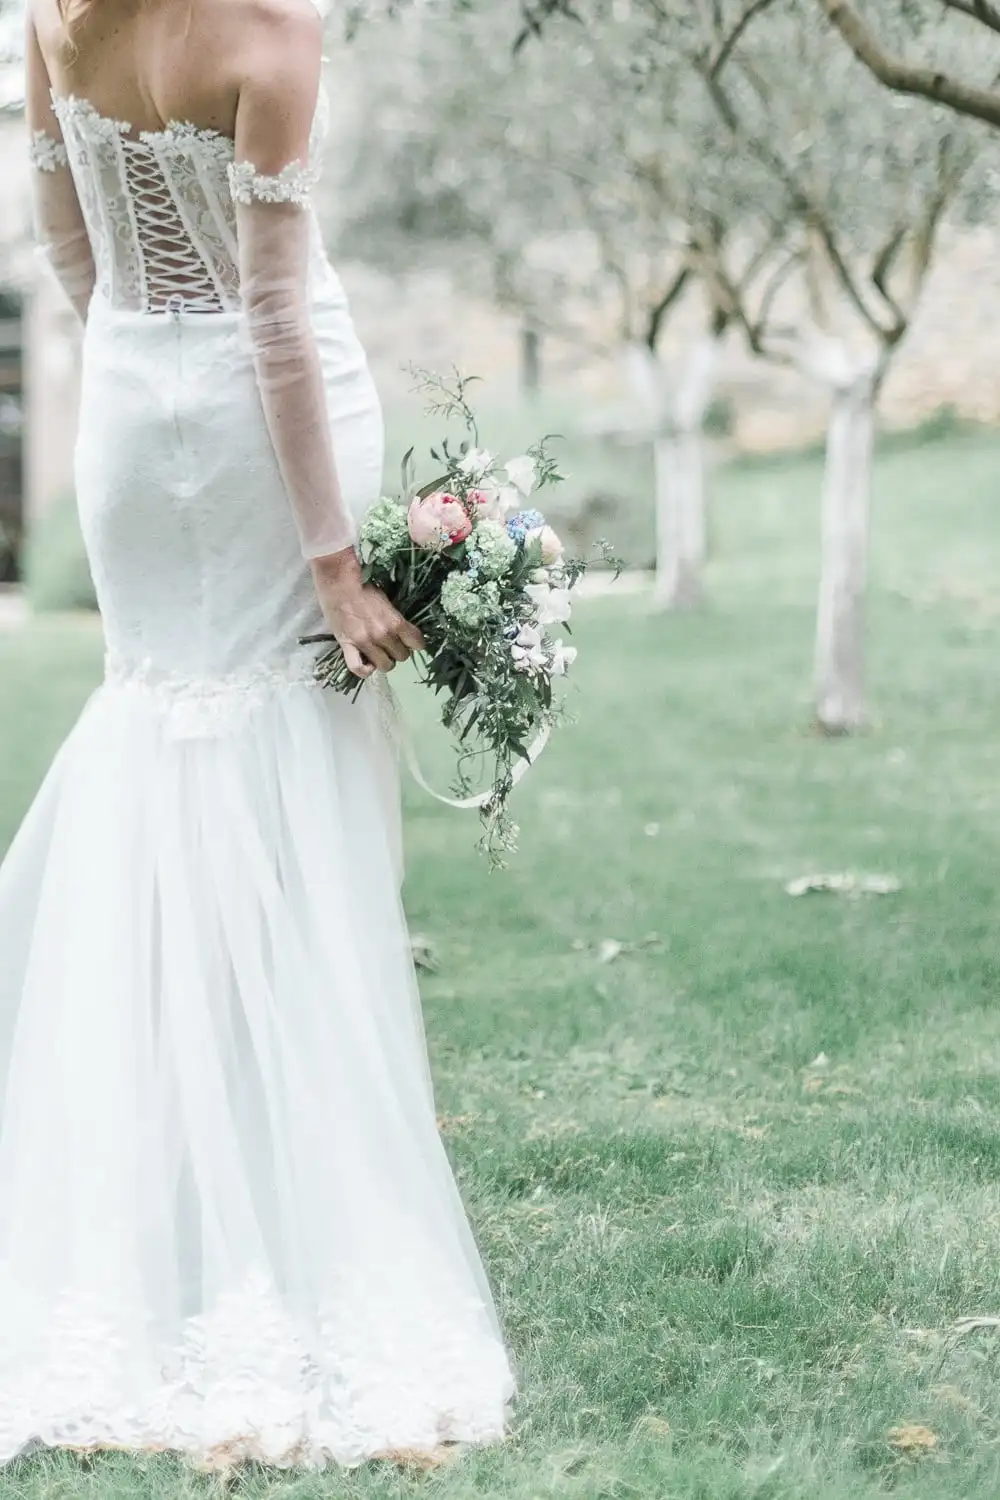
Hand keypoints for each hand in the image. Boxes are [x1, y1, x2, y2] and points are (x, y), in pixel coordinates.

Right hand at [311, 549, 424, 678]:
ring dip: (384, 660)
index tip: (409, 641)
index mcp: (396, 622)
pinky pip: (359, 669)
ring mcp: (365, 643)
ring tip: (378, 652)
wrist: (338, 583)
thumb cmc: (364, 587)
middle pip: (402, 656)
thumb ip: (396, 618)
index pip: (418, 644)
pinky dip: (365, 670)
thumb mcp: (388, 601)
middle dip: (398, 650)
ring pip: (385, 666)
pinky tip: (366, 662)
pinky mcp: (348, 646)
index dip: (415, 643)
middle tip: (390, 644)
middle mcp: (383, 635)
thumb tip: (403, 631)